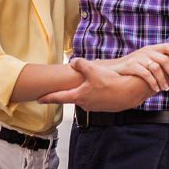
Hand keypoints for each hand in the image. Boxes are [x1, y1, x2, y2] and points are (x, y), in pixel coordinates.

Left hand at [38, 58, 154, 111]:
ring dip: (82, 92)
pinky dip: (93, 93)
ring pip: (84, 97)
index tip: (39, 99)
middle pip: (71, 98)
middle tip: (58, 91)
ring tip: (85, 84)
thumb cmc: (110, 82)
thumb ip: (80, 64)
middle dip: (65, 93)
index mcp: (79, 96)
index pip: (58, 98)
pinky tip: (99, 87)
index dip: (47, 98)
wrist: (129, 92)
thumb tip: (73, 62)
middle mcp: (84, 103)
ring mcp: (94, 106)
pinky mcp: (104, 106)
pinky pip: (94, 98)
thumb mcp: (92, 69)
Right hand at [103, 44, 168, 91]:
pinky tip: (155, 88)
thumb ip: (157, 62)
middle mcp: (146, 51)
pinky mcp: (131, 65)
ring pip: (156, 68)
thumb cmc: (133, 67)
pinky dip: (152, 82)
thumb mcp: (146, 61)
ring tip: (165, 88)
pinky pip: (146, 74)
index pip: (168, 46)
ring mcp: (138, 57)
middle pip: (164, 59)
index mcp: (151, 48)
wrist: (112, 68)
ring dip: (163, 80)